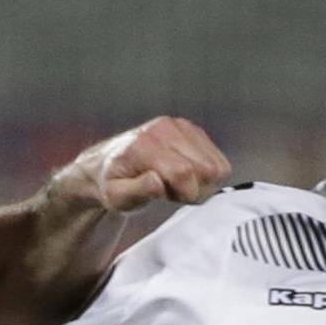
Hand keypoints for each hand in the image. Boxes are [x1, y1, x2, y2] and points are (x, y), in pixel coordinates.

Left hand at [50, 116, 230, 213]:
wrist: (106, 164)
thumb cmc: (112, 183)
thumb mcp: (116, 196)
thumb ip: (136, 191)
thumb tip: (157, 182)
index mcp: (146, 145)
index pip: (185, 172)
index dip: (185, 194)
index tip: (172, 198)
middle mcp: (165, 129)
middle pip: (207, 169)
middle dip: (195, 189)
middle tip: (173, 192)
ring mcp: (180, 126)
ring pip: (217, 165)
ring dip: (202, 182)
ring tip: (177, 183)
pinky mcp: (191, 129)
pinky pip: (218, 159)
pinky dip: (207, 173)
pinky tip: (185, 175)